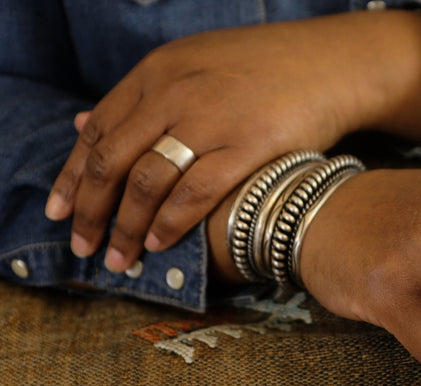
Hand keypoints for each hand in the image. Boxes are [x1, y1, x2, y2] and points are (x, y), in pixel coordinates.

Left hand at [46, 10, 420, 272]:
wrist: (328, 63)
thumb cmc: (263, 68)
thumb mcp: (192, 63)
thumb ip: (140, 96)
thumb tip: (83, 122)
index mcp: (158, 71)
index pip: (98, 131)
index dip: (74, 176)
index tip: (61, 212)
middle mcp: (175, 93)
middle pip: (114, 161)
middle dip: (92, 212)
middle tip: (84, 247)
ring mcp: (211, 119)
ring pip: (148, 182)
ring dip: (127, 227)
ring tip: (120, 257)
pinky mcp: (248, 145)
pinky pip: (196, 192)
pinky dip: (171, 222)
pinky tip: (160, 243)